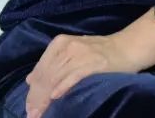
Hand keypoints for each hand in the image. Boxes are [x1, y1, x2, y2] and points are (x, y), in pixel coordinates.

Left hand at [24, 32, 139, 117]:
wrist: (127, 47)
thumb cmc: (99, 52)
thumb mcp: (72, 52)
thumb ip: (52, 64)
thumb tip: (29, 80)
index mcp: (60, 43)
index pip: (40, 69)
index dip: (32, 90)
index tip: (28, 107)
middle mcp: (68, 46)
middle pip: (47, 75)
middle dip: (37, 97)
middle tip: (32, 114)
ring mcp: (81, 54)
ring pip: (56, 77)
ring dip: (46, 98)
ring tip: (40, 113)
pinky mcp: (94, 63)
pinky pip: (74, 76)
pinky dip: (63, 87)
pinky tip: (55, 97)